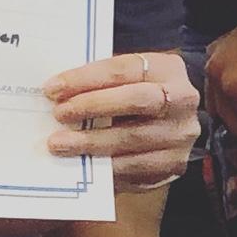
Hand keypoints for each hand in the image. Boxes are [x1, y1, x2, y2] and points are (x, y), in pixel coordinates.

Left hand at [43, 51, 200, 190]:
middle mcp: (182, 100)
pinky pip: (136, 168)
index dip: (87, 78)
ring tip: (61, 144)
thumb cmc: (137, 94)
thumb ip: (101, 81)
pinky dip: (105, 166)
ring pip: (134, 138)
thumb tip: (57, 90)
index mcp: (168, 68)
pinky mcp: (174, 164)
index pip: (124, 69)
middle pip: (136, 100)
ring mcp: (180, 135)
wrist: (171, 123)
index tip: (54, 88)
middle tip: (59, 114)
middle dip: (93, 106)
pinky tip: (82, 163)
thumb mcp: (128, 78)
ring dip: (92, 142)